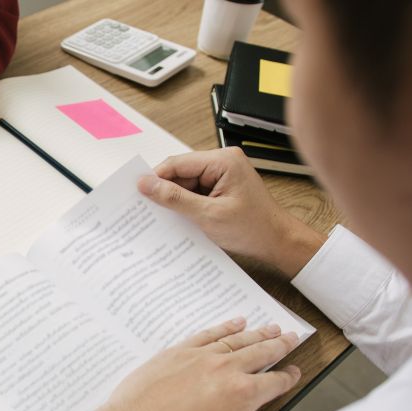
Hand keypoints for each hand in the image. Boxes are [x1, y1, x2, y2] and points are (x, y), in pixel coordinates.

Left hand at [97, 318, 300, 410]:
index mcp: (242, 396)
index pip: (275, 382)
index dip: (288, 377)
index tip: (294, 373)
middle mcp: (225, 370)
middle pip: (260, 352)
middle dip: (279, 345)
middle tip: (292, 337)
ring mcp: (199, 357)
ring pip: (237, 339)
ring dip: (258, 333)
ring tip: (272, 328)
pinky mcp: (176, 352)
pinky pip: (208, 333)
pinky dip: (225, 327)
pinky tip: (237, 322)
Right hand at [137, 148, 325, 276]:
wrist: (279, 242)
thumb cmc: (253, 228)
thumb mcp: (208, 215)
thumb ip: (175, 198)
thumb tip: (146, 184)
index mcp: (223, 161)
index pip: (177, 163)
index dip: (156, 178)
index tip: (137, 193)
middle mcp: (222, 162)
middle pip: (180, 172)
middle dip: (166, 191)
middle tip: (149, 210)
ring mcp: (222, 174)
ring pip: (185, 183)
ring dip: (176, 200)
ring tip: (167, 218)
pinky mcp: (221, 186)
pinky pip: (195, 191)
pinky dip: (186, 204)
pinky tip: (181, 218)